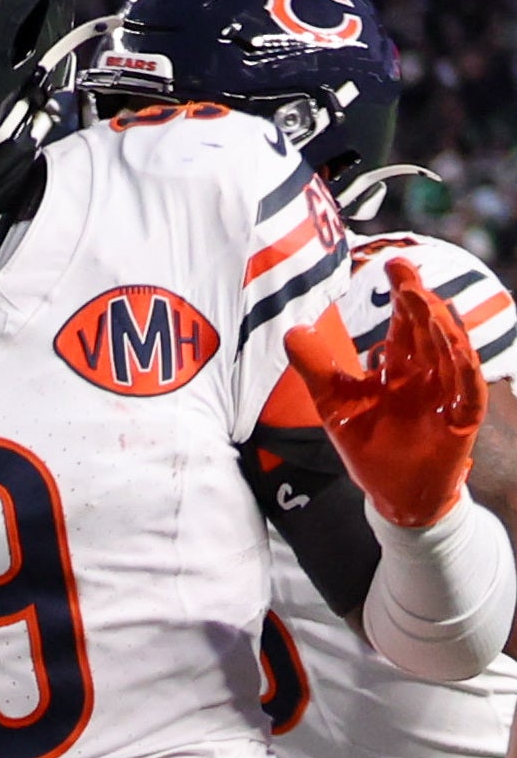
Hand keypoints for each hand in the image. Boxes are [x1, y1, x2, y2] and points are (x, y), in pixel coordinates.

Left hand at [287, 258, 488, 528]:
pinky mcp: (459, 421)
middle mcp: (426, 374)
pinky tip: (456, 350)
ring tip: (425, 303)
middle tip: (404, 273)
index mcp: (400, 366)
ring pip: (449, 354)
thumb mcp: (335, 403)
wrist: (392, 494)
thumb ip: (316, 367)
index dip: (400, 294)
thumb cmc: (371, 445)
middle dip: (417, 302)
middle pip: (425, 331)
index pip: (402, 323)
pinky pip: (467, 392)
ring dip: (440, 329)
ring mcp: (446, 395)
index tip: (392, 264)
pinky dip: (463, 371)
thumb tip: (291, 330)